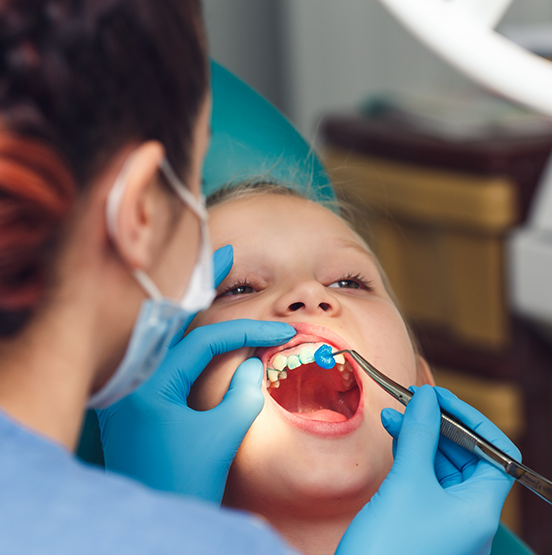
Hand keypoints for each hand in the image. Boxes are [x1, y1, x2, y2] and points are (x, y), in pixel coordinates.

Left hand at [96, 246, 295, 503]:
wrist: (149, 525)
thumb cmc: (180, 485)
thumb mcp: (219, 439)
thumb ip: (243, 394)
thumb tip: (253, 363)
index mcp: (149, 384)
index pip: (205, 340)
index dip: (246, 331)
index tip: (279, 330)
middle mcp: (134, 377)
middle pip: (173, 316)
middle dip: (201, 282)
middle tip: (225, 248)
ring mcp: (134, 386)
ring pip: (167, 330)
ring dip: (193, 301)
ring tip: (213, 272)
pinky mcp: (141, 398)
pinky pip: (165, 351)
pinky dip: (186, 330)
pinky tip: (199, 319)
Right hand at [336, 385, 519, 554]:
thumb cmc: (389, 547)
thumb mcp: (407, 483)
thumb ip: (420, 435)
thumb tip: (427, 397)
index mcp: (480, 510)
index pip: (496, 453)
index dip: (471, 421)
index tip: (440, 399)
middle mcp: (469, 514)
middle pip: (466, 455)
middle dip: (439, 424)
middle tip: (412, 401)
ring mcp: (445, 518)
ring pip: (440, 464)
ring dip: (420, 436)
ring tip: (393, 414)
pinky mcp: (421, 518)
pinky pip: (423, 477)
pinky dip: (410, 453)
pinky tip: (393, 435)